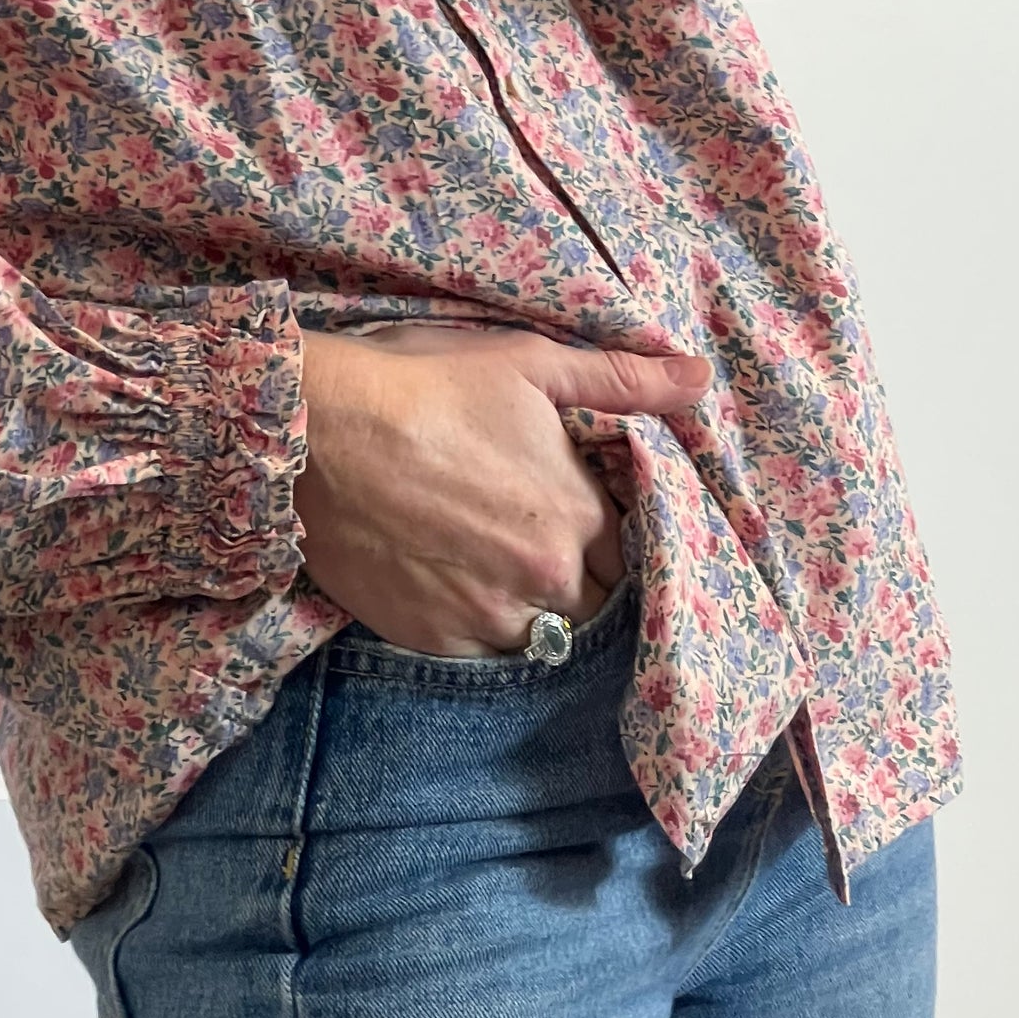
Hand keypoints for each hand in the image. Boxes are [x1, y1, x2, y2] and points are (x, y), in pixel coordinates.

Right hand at [292, 322, 710, 655]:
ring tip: (498, 570)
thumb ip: (624, 379)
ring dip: (533, 612)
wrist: (316, 433)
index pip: (631, 554)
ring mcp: (487, 616)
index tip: (583, 516)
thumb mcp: (531, 365)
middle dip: (580, 580)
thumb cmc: (424, 386)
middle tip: (538, 543)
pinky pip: (481, 652)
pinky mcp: (432, 639)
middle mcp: (544, 580)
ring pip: (542, 637)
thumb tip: (701, 379)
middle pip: (593, 605)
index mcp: (579, 517)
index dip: (611, 536)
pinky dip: (479, 627)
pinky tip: (456, 586)